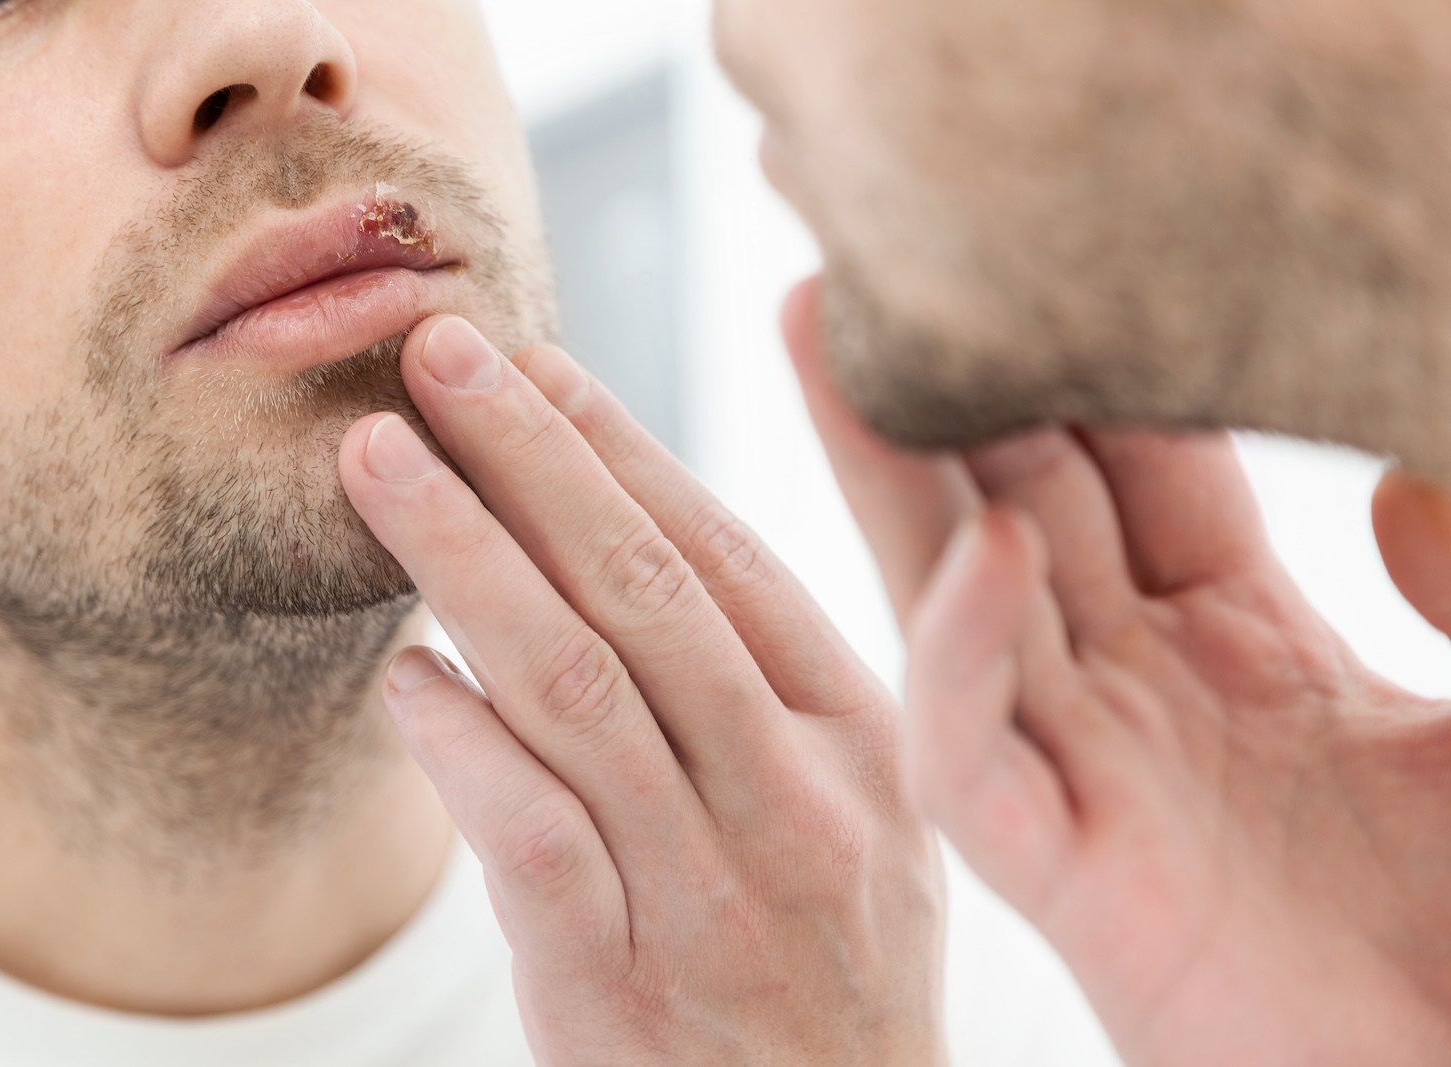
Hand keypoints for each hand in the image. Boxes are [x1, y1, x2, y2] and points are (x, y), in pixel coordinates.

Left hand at [339, 316, 949, 1064]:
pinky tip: (402, 674)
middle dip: (530, 458)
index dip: (619, 448)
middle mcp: (797, 799)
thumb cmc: (834, 973)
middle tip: (435, 351)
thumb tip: (609, 550)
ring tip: (374, 462)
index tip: (532, 359)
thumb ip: (758, 694)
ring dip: (464, 560)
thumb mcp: (856, 820)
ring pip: (577, 691)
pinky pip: (534, 842)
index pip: (725, 559)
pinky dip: (462, 747)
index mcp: (859, 737)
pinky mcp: (621, 991)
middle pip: (644, 593)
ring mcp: (714, 895)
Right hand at [787, 278, 1450, 1064]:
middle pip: (1014, 506)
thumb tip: (1379, 475)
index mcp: (1249, 652)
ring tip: (823, 337)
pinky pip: (981, 764)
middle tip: (867, 257)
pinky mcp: (1075, 886)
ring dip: (891, 473)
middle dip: (940, 383)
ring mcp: (1101, 786)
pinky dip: (964, 662)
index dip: (1083, 361)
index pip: (1138, 470)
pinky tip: (984, 553)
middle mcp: (1149, 702)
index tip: (1030, 245)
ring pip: (957, 606)